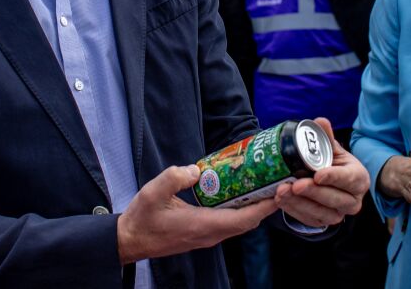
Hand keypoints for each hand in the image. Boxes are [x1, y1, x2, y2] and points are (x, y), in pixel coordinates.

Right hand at [117, 164, 277, 263]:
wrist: (130, 240)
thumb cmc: (142, 220)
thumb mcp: (152, 193)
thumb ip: (174, 177)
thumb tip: (196, 170)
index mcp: (203, 225)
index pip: (244, 219)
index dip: (265, 207)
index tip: (281, 191)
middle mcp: (210, 234)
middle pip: (247, 222)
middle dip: (265, 204)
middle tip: (276, 182)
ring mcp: (207, 235)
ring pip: (239, 223)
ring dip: (253, 207)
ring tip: (262, 185)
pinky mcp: (202, 233)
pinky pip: (228, 223)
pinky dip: (239, 209)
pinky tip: (237, 193)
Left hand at [273, 117, 369, 227]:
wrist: (330, 183)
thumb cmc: (333, 164)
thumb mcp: (332, 150)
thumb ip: (326, 137)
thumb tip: (320, 121)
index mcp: (359, 179)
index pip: (348, 179)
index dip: (333, 177)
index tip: (317, 174)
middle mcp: (353, 200)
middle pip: (334, 199)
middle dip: (313, 192)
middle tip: (295, 184)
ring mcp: (339, 214)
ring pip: (321, 213)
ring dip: (299, 203)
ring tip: (282, 191)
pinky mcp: (324, 222)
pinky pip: (309, 220)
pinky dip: (294, 211)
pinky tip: (281, 200)